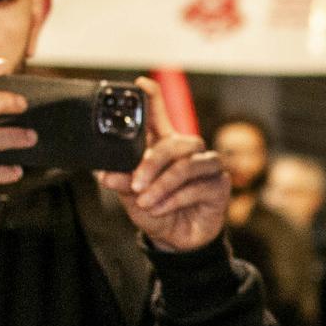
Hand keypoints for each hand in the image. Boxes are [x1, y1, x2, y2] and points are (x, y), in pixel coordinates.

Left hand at [99, 78, 226, 251]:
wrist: (175, 240)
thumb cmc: (155, 211)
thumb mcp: (131, 197)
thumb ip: (122, 182)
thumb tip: (106, 175)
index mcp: (164, 146)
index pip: (160, 116)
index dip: (153, 98)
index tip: (140, 84)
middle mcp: (188, 151)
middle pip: (175, 143)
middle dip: (152, 163)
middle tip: (135, 184)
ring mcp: (206, 166)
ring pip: (186, 166)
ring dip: (162, 185)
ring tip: (145, 201)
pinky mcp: (220, 185)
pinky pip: (197, 187)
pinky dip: (174, 200)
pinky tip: (160, 209)